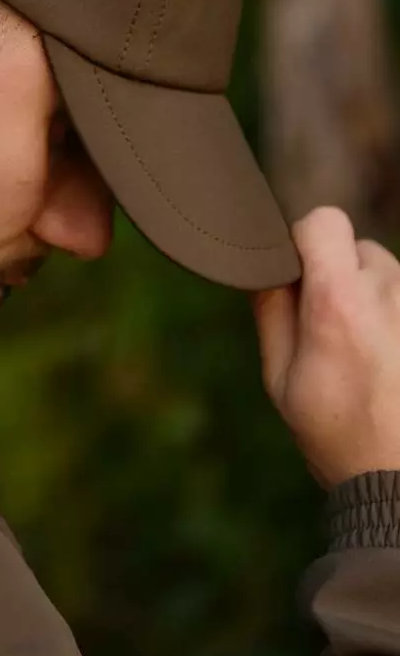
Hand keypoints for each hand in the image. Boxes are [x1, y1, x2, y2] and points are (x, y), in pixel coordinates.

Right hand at [252, 205, 399, 488]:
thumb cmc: (337, 434)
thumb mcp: (279, 378)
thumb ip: (271, 311)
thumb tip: (268, 266)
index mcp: (339, 302)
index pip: (324, 221)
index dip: (305, 240)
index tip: (298, 274)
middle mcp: (389, 293)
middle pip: (358, 248)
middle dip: (340, 276)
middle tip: (331, 330)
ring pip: (388, 275)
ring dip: (373, 298)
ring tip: (368, 354)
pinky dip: (394, 319)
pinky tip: (389, 361)